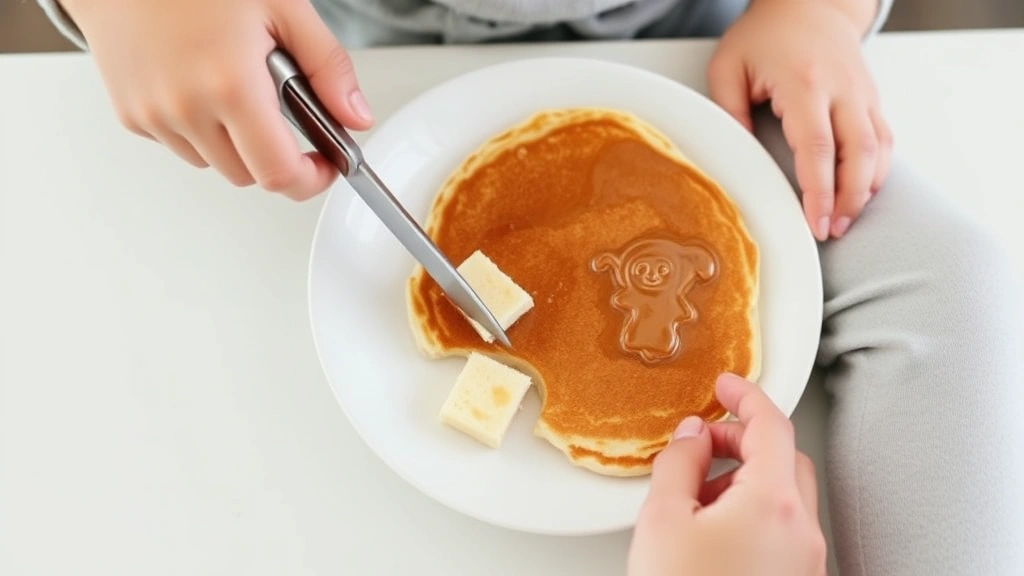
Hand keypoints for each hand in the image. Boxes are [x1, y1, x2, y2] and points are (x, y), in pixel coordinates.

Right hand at [62, 0, 373, 199]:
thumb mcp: (283, 7)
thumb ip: (328, 68)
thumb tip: (356, 116)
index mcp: (231, 85)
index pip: (279, 173)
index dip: (310, 179)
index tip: (323, 167)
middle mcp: (186, 108)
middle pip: (249, 175)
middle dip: (275, 155)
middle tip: (282, 112)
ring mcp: (153, 115)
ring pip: (214, 163)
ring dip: (235, 143)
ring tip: (235, 86)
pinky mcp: (130, 115)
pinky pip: (180, 145)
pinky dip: (199, 129)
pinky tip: (200, 84)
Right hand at [627, 374, 825, 575]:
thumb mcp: (662, 520)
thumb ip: (678, 463)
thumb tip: (692, 436)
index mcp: (774, 504)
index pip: (772, 425)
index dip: (746, 397)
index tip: (725, 386)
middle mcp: (802, 532)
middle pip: (785, 459)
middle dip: (742, 442)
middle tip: (702, 444)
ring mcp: (805, 562)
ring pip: (786, 499)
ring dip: (746, 483)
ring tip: (698, 500)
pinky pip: (784, 533)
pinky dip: (754, 517)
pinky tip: (715, 533)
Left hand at [707, 0, 892, 240]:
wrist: (809, 2)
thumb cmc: (764, 35)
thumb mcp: (729, 68)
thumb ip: (729, 113)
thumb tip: (739, 157)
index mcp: (805, 83)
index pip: (817, 147)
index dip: (818, 191)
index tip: (813, 222)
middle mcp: (841, 89)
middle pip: (856, 154)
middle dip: (846, 199)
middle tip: (830, 231)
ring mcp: (862, 92)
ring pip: (877, 149)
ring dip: (864, 190)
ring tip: (843, 221)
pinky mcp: (871, 97)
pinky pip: (883, 139)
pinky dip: (877, 170)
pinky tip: (860, 193)